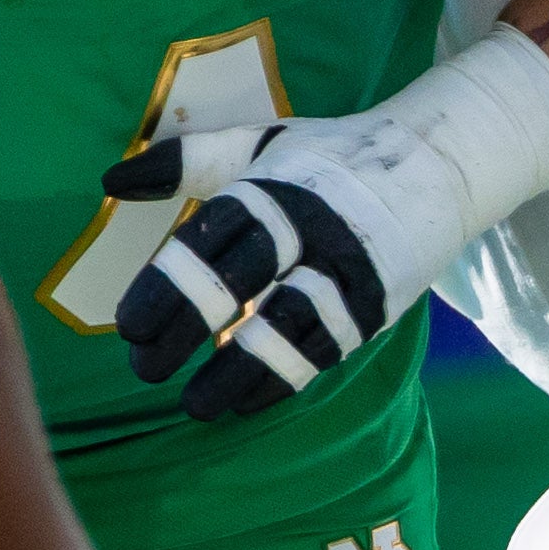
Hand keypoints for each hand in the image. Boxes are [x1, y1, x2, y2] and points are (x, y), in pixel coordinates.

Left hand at [108, 25, 548, 420]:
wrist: (437, 164)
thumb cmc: (332, 156)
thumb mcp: (262, 143)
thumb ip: (188, 160)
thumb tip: (111, 179)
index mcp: (276, 186)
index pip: (213, 238)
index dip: (170, 283)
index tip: (128, 328)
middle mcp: (314, 226)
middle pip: (244, 279)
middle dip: (191, 326)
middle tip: (144, 370)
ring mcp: (351, 269)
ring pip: (290, 325)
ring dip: (240, 370)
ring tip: (195, 406)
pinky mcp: (379, 304)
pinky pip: (328, 350)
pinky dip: (286, 377)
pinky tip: (247, 402)